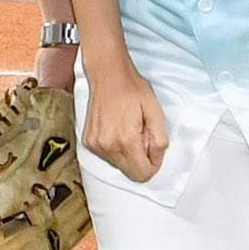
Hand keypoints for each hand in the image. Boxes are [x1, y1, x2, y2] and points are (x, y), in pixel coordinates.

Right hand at [79, 54, 169, 184]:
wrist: (108, 74)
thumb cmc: (131, 88)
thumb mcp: (155, 111)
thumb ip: (159, 140)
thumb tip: (156, 158)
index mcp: (125, 140)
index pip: (142, 174)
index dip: (153, 165)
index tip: (153, 148)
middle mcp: (107, 146)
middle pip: (130, 172)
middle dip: (140, 158)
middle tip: (142, 134)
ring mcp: (95, 145)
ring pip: (119, 165)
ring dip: (128, 153)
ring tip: (128, 128)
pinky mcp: (89, 142)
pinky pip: (108, 156)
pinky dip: (116, 147)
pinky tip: (117, 128)